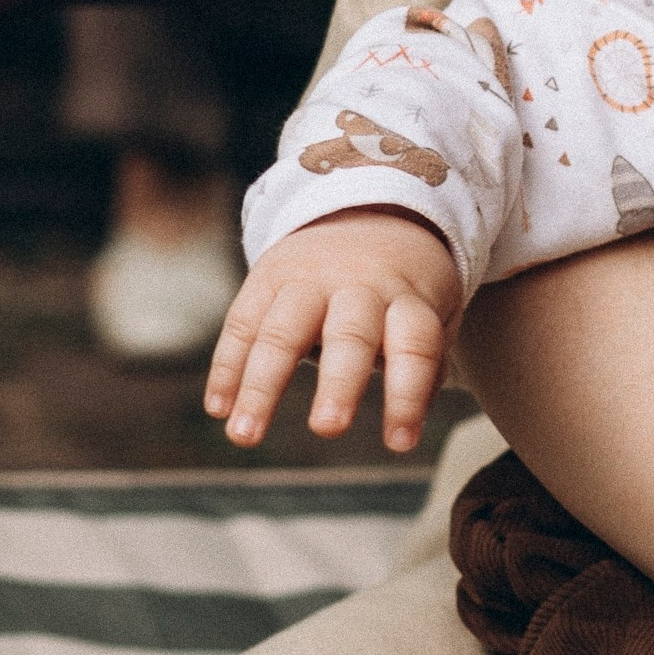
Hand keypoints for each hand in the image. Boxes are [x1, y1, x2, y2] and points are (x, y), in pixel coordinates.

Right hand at [206, 209, 461, 450]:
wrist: (371, 211)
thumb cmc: (407, 287)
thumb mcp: (434, 311)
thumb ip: (426, 364)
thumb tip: (408, 424)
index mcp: (408, 297)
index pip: (414, 345)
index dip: (408, 394)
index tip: (400, 444)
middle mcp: (359, 286)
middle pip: (349, 335)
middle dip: (339, 383)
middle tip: (329, 427)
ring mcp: (309, 280)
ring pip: (282, 331)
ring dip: (261, 385)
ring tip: (244, 436)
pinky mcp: (267, 278)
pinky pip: (243, 322)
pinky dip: (228, 367)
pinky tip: (219, 409)